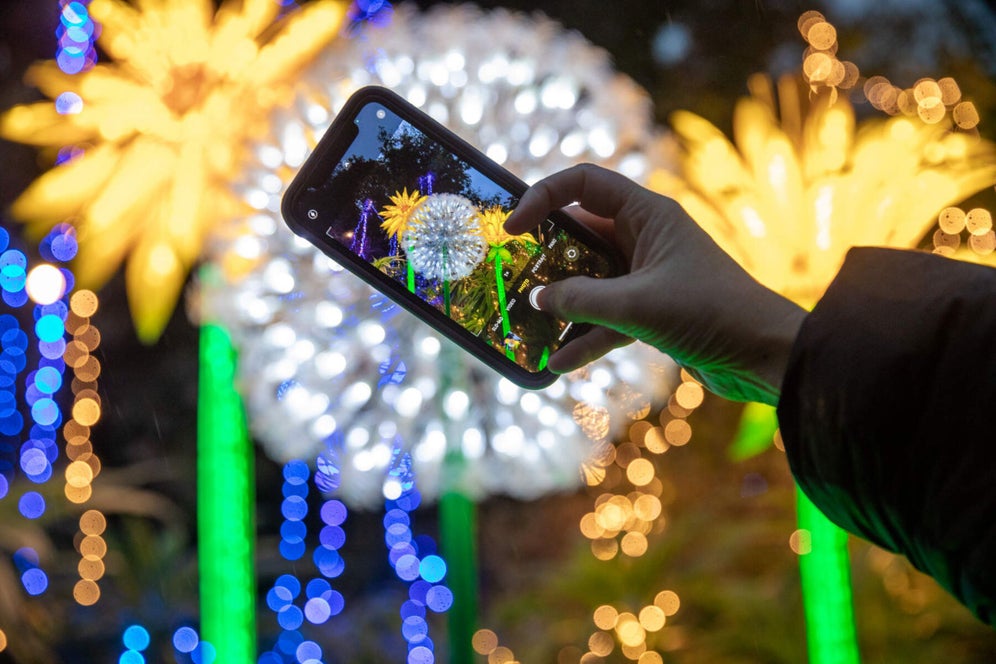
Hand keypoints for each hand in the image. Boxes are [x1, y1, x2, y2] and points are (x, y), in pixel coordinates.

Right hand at [505, 164, 805, 404]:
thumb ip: (580, 300)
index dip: (543, 196)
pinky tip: (559, 361)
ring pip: (590, 282)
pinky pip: (606, 317)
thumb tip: (536, 300)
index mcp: (647, 214)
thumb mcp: (636, 306)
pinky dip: (585, 337)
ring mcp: (647, 275)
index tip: (514, 227)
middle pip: (580, 237)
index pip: (583, 184)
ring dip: (563, 306)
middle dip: (546, 260)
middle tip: (513, 279)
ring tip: (529, 325)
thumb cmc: (712, 313)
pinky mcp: (652, 311)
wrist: (765, 356)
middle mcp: (645, 238)